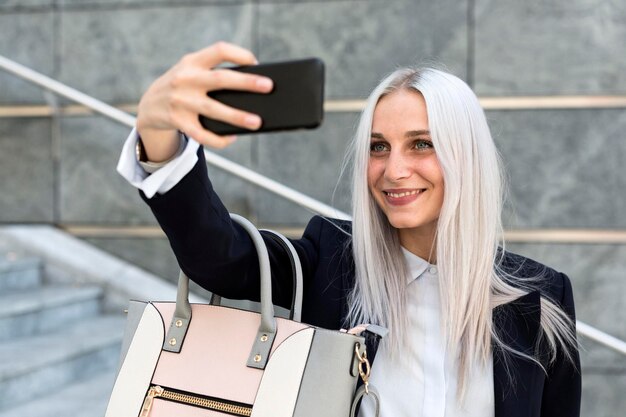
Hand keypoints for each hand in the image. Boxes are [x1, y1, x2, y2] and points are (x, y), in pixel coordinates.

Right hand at [136, 42, 273, 160]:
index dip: (239, 54)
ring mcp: (180, 100)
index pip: (219, 50)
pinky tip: (232, 138)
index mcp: (192, 61)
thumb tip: (251, 89)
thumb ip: (213, 74)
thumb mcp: (191, 71)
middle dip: (246, 83)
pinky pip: (201, 134)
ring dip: (237, 116)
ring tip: (257, 122)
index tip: (256, 62)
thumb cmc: (183, 86)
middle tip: (268, 86)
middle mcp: (185, 78)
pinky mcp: (177, 120)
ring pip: (213, 109)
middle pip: (220, 79)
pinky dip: (218, 139)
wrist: (149, 105)